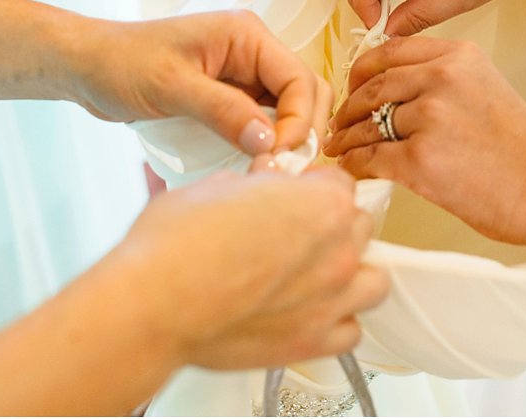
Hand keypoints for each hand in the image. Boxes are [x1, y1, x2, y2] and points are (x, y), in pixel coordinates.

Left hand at [62, 11, 329, 156]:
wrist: (86, 66)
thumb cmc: (121, 65)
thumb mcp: (171, 87)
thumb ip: (223, 111)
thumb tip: (270, 142)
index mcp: (247, 35)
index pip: (299, 79)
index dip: (299, 121)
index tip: (277, 156)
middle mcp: (254, 51)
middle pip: (306, 93)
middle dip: (301, 132)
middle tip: (280, 170)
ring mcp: (245, 73)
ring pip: (290, 109)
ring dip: (287, 139)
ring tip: (268, 170)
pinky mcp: (233, 95)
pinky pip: (266, 119)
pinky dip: (267, 141)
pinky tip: (254, 162)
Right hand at [115, 167, 388, 368]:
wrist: (154, 304)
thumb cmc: (175, 244)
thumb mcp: (216, 188)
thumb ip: (256, 185)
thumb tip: (262, 182)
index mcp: (322, 203)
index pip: (341, 185)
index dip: (314, 189)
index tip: (296, 198)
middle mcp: (338, 250)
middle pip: (359, 228)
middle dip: (332, 228)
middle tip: (297, 236)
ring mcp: (332, 299)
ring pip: (371, 282)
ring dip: (350, 277)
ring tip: (315, 278)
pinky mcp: (314, 342)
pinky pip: (351, 332)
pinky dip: (336, 324)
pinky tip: (308, 315)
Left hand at [322, 37, 525, 246]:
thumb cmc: (525, 150)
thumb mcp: (486, 89)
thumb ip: (444, 82)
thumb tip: (396, 95)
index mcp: (459, 56)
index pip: (390, 51)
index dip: (363, 72)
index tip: (354, 88)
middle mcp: (442, 78)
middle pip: (372, 84)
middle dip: (349, 107)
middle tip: (341, 123)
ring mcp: (430, 117)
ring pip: (365, 122)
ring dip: (348, 138)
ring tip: (342, 149)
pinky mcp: (420, 159)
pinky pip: (369, 158)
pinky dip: (355, 165)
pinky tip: (354, 170)